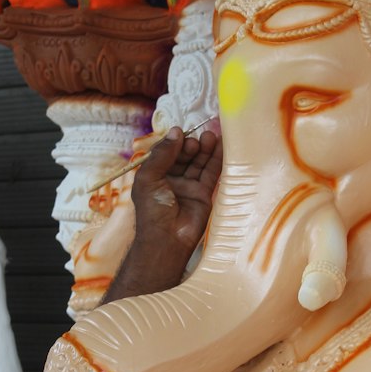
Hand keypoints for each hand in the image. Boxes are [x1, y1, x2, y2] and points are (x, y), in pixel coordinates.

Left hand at [105, 126, 221, 300]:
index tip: (182, 132)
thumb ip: (163, 154)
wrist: (167, 240)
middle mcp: (172, 180)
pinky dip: (217, 160)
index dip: (174, 142)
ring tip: (211, 136)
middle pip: (184, 155)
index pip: (166, 152)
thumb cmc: (152, 210)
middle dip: (191, 144)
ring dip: (205, 149)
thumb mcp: (149, 177)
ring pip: (199, 162)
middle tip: (198, 138)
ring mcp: (188, 187)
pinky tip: (221, 146)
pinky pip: (211, 174)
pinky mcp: (204, 194)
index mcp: (154, 175)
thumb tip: (176, 131)